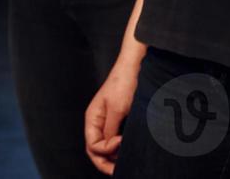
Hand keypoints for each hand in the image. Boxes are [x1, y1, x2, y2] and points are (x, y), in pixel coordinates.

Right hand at [85, 58, 139, 174]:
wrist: (137, 62)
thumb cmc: (125, 82)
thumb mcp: (118, 109)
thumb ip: (110, 131)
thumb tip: (109, 150)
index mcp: (92, 118)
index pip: (93, 146)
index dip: (106, 150)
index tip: (122, 142)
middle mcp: (98, 121)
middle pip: (96, 150)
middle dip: (106, 162)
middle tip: (118, 171)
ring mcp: (109, 119)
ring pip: (106, 145)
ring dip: (114, 156)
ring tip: (125, 163)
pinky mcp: (121, 117)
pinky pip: (116, 137)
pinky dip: (120, 147)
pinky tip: (130, 151)